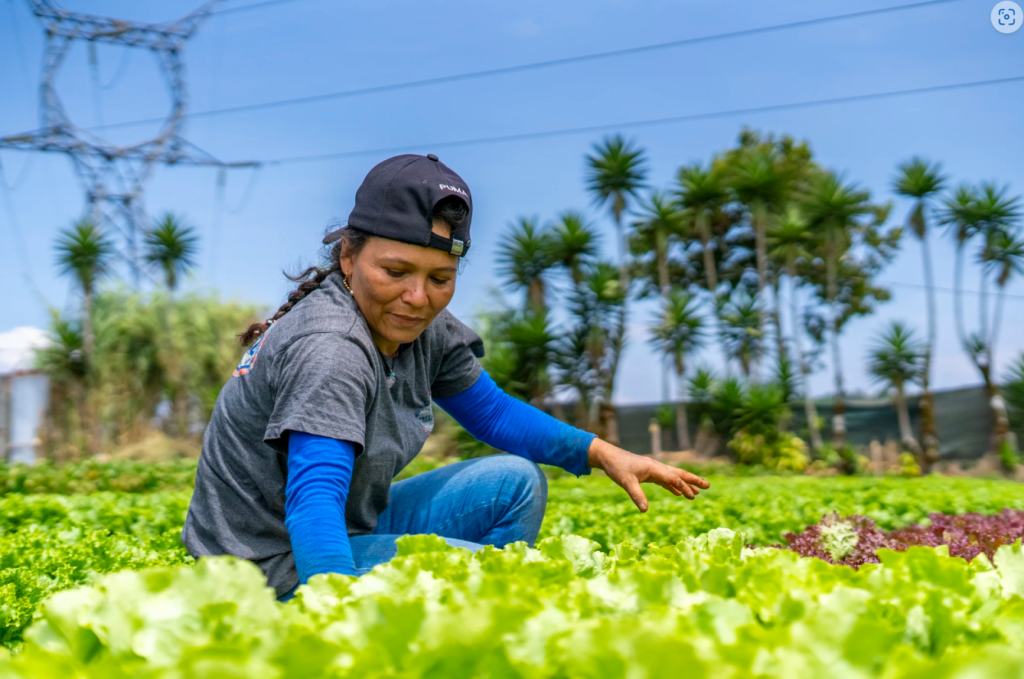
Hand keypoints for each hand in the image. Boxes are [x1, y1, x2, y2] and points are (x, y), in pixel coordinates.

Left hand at [587, 438, 709, 511]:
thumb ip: (636, 495)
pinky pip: (665, 480)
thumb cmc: (617, 467)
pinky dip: (673, 486)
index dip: (683, 486)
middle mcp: (656, 467)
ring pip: (673, 477)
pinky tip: (678, 493)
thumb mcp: (626, 482)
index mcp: (654, 468)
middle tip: (708, 486)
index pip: (673, 477)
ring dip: (685, 484)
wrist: (608, 457)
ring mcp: (653, 470)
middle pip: (679, 474)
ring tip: (697, 493)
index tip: (693, 495)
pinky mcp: (648, 473)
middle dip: (693, 480)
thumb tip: (645, 510)